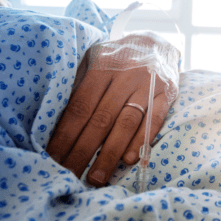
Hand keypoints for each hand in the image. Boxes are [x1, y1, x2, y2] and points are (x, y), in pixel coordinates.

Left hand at [46, 33, 179, 187]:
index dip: (66, 134)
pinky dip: (141, 141)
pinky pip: (154, 120)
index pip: (80, 106)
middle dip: (83, 150)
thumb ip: (80, 84)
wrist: (156, 42)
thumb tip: (54, 122)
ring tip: (96, 178)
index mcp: (102, 66)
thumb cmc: (117, 59)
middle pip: (101, 118)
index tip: (53, 158)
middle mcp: (126, 75)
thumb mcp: (95, 60)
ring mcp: (148, 85)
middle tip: (70, 176)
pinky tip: (129, 160)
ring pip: (126, 123)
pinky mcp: (167, 93)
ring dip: (110, 154)